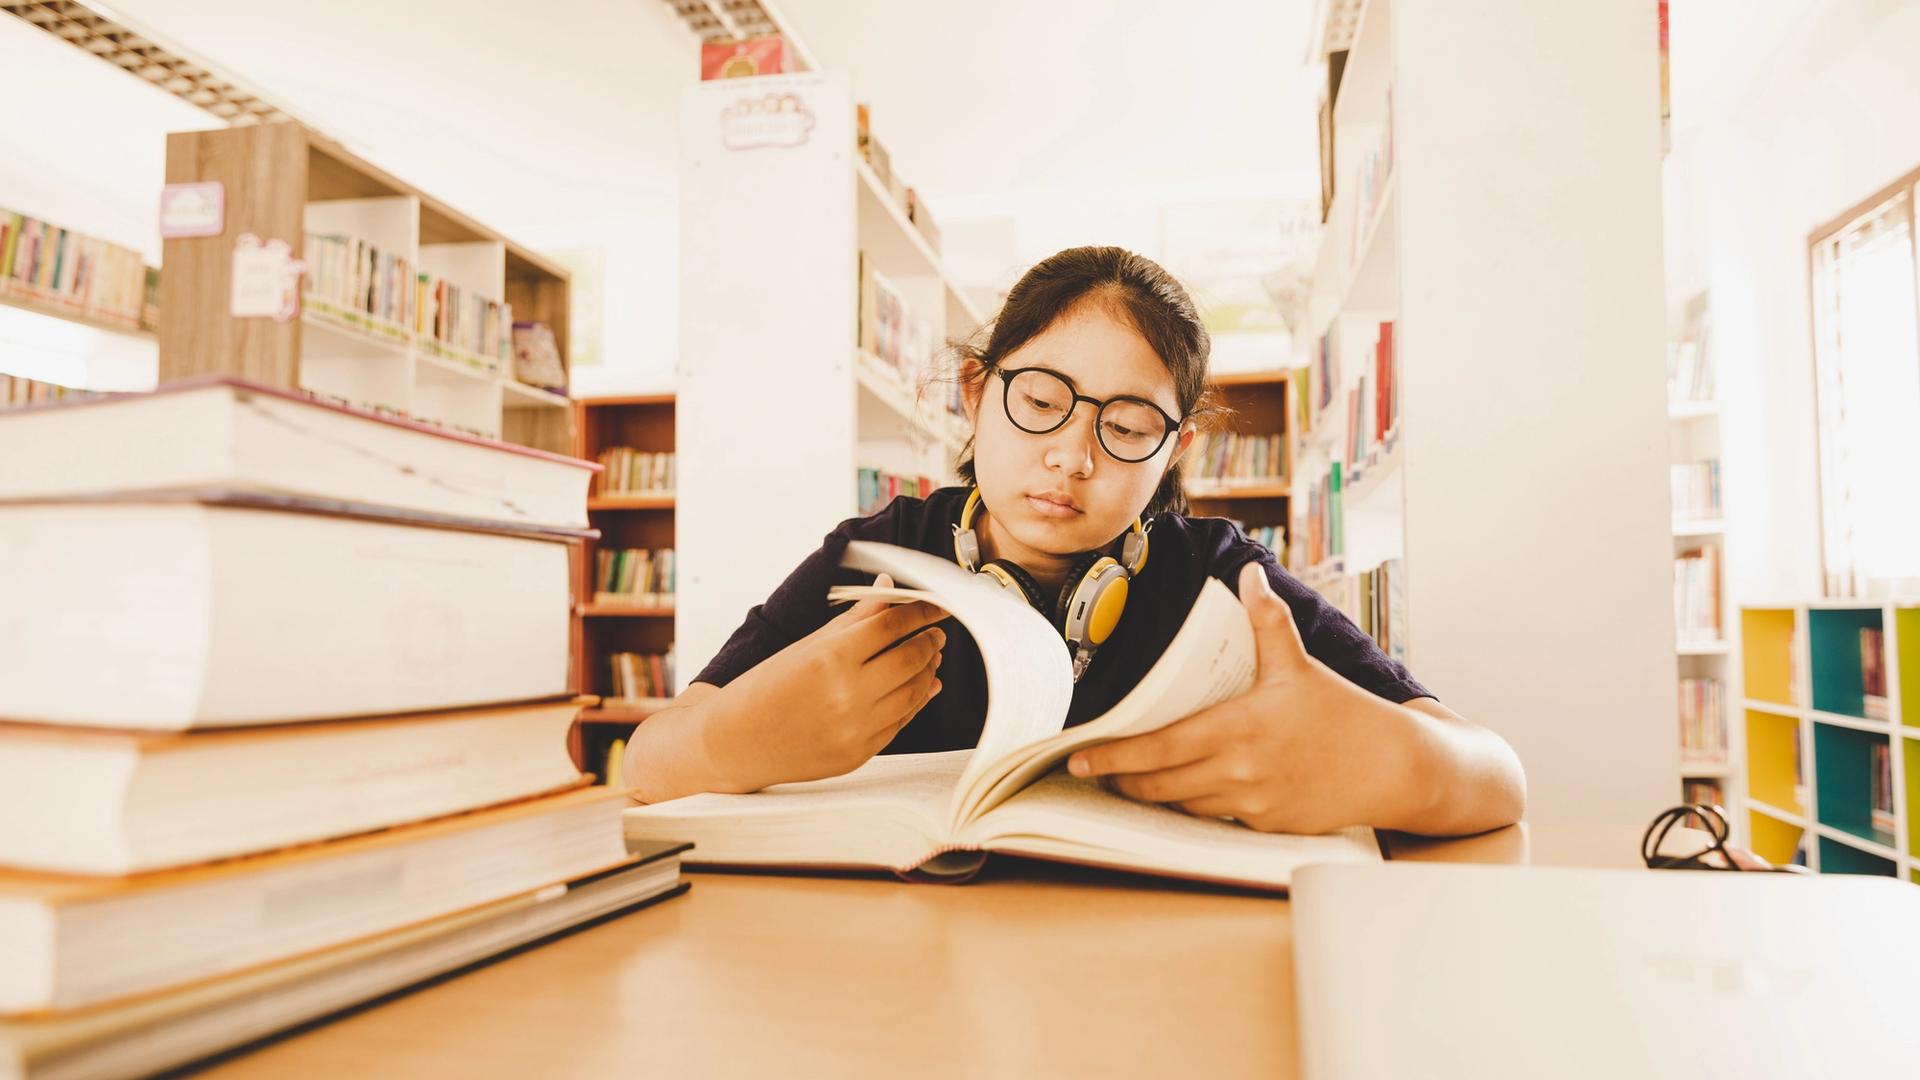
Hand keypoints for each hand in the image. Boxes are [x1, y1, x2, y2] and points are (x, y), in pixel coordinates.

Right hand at [708, 574, 949, 790]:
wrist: (734, 744)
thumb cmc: (764, 688)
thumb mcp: (807, 645)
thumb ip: (854, 618)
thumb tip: (888, 586)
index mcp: (830, 658)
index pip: (892, 625)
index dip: (921, 611)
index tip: (936, 605)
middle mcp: (847, 695)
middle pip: (911, 659)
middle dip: (929, 641)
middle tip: (934, 632)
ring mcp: (855, 729)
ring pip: (914, 693)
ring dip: (928, 670)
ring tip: (929, 656)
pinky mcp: (859, 754)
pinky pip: (901, 722)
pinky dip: (916, 701)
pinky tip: (920, 686)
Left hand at [1066, 562, 1412, 833]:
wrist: (1394, 769)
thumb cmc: (1344, 713)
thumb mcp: (1301, 663)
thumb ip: (1268, 619)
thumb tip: (1250, 572)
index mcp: (1238, 730)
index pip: (1158, 749)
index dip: (1114, 757)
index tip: (1078, 757)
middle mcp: (1238, 773)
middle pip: (1159, 785)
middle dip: (1120, 778)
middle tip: (1089, 769)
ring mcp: (1251, 805)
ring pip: (1183, 804)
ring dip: (1152, 793)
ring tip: (1125, 778)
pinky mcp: (1265, 826)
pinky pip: (1214, 817)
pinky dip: (1191, 804)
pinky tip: (1179, 790)